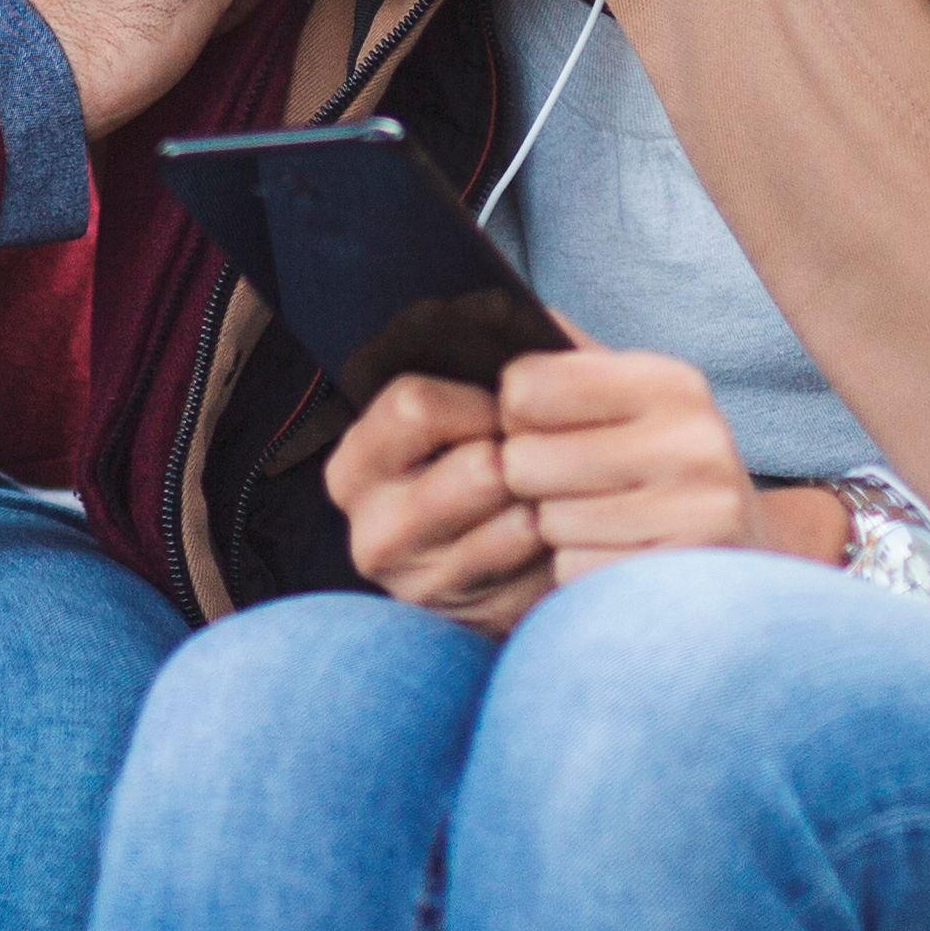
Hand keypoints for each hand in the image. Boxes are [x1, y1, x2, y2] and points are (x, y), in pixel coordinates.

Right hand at [328, 372, 552, 632]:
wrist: (497, 560)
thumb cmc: (485, 460)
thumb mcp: (465, 407)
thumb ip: (485, 356)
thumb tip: (515, 308)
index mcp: (360, 461)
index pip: (415, 403)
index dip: (481, 399)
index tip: (509, 408)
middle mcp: (373, 528)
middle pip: (474, 471)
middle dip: (524, 456)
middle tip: (545, 454)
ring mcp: (421, 584)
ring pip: (516, 524)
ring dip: (553, 501)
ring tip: (563, 491)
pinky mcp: (474, 622)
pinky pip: (544, 573)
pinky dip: (567, 547)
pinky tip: (569, 534)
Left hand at [490, 347, 842, 581]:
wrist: (749, 551)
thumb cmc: (667, 462)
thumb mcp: (636, 395)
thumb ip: (571, 358)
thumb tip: (497, 309)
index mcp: (671, 383)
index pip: (527, 387)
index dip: (514, 410)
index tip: (536, 422)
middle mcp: (691, 443)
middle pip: (524, 462)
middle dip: (531, 477)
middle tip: (567, 480)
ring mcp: (693, 516)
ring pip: (546, 523)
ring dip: (557, 528)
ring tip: (601, 518)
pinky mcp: (678, 578)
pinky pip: (572, 573)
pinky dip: (580, 569)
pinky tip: (615, 553)